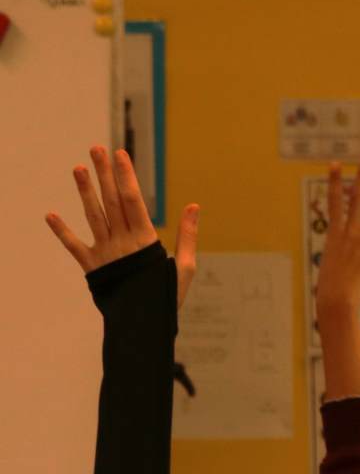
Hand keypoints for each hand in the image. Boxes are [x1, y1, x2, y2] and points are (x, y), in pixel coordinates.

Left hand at [46, 146, 200, 308]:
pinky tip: (50, 215)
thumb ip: (187, 234)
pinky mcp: (92, 266)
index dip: (126, 176)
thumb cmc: (168, 296)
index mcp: (146, 241)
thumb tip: (195, 206)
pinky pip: (74, 246)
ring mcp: (105, 253)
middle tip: (96, 149)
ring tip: (77, 168)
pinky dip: (62, 231)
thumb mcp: (185, 266)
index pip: (134, 200)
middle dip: (105, 174)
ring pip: (93, 216)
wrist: (143, 325)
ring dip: (84, 191)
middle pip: (112, 201)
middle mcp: (122, 242)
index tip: (120, 154)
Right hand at [315, 159, 359, 314]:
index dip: (334, 181)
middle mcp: (350, 233)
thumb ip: (341, 248)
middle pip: (357, 199)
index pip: (334, 201)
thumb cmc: (330, 284)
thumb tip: (346, 246)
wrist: (336, 299)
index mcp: (335, 233)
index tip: (335, 163)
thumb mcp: (331, 260)